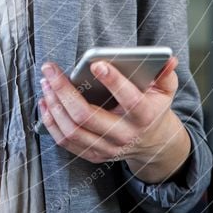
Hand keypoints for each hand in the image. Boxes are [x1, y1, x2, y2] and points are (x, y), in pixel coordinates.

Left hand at [38, 55, 191, 182]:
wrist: (152, 144)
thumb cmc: (153, 109)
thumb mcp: (165, 91)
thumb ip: (165, 74)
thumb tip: (168, 58)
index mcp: (144, 116)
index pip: (130, 100)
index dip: (114, 81)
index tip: (97, 63)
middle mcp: (124, 136)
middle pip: (87, 116)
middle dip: (64, 90)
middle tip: (50, 69)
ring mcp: (107, 148)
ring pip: (72, 130)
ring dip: (54, 104)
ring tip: (45, 82)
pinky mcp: (93, 155)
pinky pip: (65, 142)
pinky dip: (50, 122)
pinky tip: (44, 102)